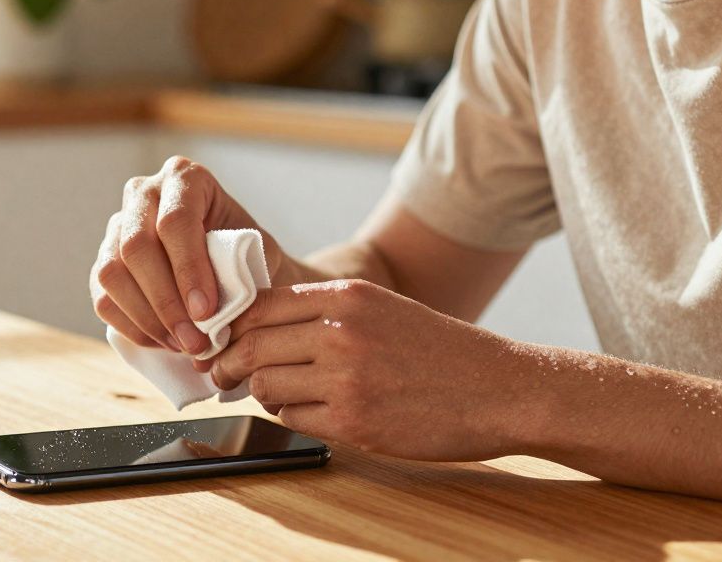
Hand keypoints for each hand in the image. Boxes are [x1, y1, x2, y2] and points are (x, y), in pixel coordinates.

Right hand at [90, 156, 290, 353]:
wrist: (236, 262)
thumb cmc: (248, 254)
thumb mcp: (255, 254)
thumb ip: (236, 274)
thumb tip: (208, 316)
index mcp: (184, 178)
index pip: (175, 221)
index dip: (188, 269)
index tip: (206, 311)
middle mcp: (143, 192)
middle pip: (136, 247)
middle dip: (166, 302)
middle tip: (194, 340)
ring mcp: (117, 225)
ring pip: (112, 273)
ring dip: (148, 319)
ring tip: (182, 345)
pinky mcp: (104, 259)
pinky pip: (103, 298)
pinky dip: (133, 327)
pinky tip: (164, 341)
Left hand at [210, 279, 521, 460]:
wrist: (498, 389)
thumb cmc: (436, 350)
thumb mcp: (379, 308)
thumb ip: (322, 312)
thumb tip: (254, 327)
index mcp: (346, 297)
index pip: (258, 306)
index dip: (231, 328)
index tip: (223, 342)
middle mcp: (340, 333)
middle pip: (252, 347)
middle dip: (230, 365)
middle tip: (224, 376)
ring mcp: (346, 380)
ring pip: (266, 385)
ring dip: (265, 393)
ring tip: (281, 393)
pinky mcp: (353, 422)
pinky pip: (293, 419)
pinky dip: (293, 417)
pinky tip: (313, 412)